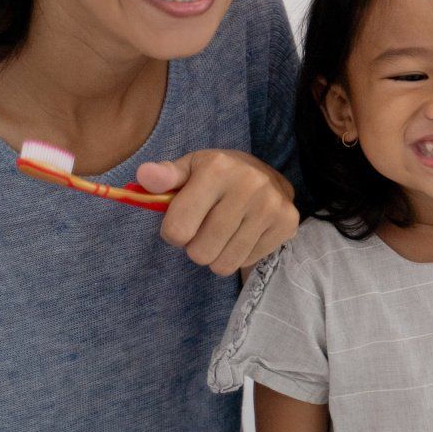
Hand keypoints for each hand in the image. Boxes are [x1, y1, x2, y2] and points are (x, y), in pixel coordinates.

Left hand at [136, 150, 298, 275]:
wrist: (265, 174)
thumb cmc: (216, 176)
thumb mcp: (187, 170)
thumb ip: (163, 177)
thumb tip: (145, 175)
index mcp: (218, 168)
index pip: (177, 230)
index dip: (174, 232)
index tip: (184, 219)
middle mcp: (249, 184)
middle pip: (200, 253)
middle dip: (196, 246)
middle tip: (206, 227)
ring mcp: (272, 205)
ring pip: (224, 264)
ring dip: (218, 254)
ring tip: (224, 233)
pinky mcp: (288, 222)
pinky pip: (247, 262)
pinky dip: (241, 254)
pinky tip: (245, 232)